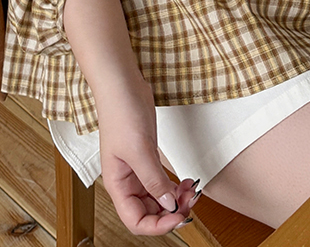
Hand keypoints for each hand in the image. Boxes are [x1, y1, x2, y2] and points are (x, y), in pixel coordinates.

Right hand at [95, 73, 198, 235]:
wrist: (123, 84)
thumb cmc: (120, 112)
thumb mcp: (139, 150)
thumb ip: (154, 181)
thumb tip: (169, 206)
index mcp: (118, 184)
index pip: (136, 220)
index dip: (157, 225)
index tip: (178, 217)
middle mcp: (127, 181)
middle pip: (149, 212)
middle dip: (171, 211)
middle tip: (191, 202)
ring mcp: (138, 169)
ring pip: (158, 198)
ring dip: (176, 199)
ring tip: (191, 190)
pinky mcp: (148, 157)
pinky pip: (163, 182)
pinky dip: (176, 186)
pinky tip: (186, 182)